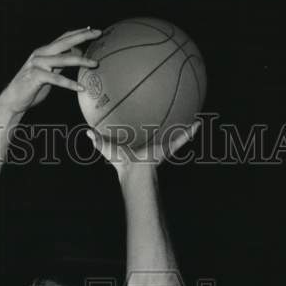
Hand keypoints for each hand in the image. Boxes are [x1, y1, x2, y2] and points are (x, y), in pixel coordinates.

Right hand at [0, 27, 100, 116]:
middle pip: (65, 42)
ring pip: (63, 59)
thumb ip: (60, 64)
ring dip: (81, 61)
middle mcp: (41, 54)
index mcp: (44, 51)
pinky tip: (81, 88)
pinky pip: (57, 79)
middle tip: (98, 33)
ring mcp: (38, 64)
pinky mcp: (36, 76)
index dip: (78, 32)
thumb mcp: (49, 73)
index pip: (64, 38)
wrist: (13, 100)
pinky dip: (70, 83)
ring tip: (95, 64)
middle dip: (83, 36)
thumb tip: (75, 56)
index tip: (93, 30)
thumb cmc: (31, 88)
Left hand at [86, 118, 201, 169]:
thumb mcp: (107, 148)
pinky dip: (191, 133)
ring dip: (184, 131)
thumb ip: (97, 140)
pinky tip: (199, 124)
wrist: (135, 170)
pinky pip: (182, 139)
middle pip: (161, 136)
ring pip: (175, 139)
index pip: (144, 136)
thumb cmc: (121, 162)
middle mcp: (152, 148)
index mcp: (140, 148)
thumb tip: (86, 132)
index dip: (146, 130)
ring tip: (194, 119)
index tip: (148, 120)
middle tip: (173, 115)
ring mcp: (161, 149)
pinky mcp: (168, 149)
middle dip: (167, 129)